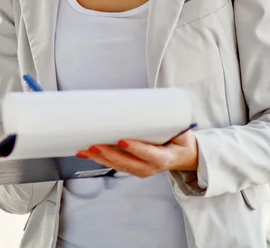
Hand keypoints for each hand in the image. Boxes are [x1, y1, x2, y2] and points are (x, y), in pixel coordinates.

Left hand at [75, 130, 198, 178]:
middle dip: (108, 154)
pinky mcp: (133, 168)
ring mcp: (141, 170)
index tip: (122, 140)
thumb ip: (167, 118)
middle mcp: (150, 168)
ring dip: (100, 158)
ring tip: (85, 149)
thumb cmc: (180, 140)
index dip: (134, 148)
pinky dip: (101, 160)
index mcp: (164, 158)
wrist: (183, 156)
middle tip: (95, 144)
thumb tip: (152, 99)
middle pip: (126, 162)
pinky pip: (115, 165)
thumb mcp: (180, 129)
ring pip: (117, 165)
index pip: (148, 154)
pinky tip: (89, 154)